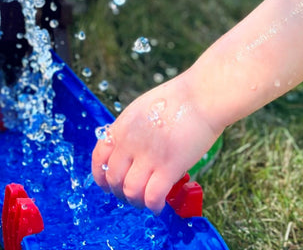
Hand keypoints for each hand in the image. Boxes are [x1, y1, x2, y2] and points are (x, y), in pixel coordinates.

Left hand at [91, 73, 220, 212]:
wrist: (203, 95)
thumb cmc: (181, 98)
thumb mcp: (145, 108)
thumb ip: (133, 130)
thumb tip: (131, 152)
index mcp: (123, 126)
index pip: (99, 158)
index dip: (101, 176)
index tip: (109, 185)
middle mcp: (130, 142)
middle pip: (114, 179)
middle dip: (120, 192)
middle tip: (132, 194)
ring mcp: (148, 155)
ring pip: (131, 192)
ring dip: (137, 201)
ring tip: (146, 201)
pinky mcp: (168, 167)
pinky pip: (152, 197)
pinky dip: (154, 206)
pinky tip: (159, 205)